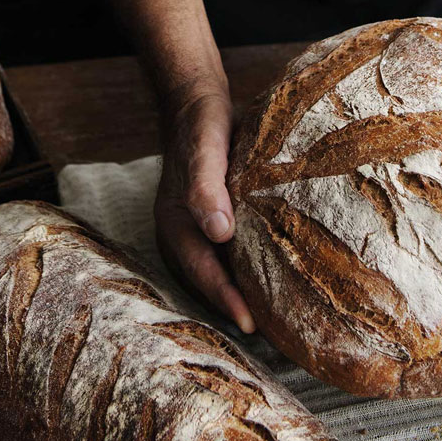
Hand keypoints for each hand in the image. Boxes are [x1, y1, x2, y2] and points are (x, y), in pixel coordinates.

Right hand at [154, 86, 255, 332]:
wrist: (195, 106)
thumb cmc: (202, 127)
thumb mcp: (205, 150)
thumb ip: (206, 189)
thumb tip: (219, 232)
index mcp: (174, 225)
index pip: (202, 272)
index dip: (226, 300)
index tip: (251, 325)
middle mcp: (178, 235)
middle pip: (204, 283)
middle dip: (231, 308)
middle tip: (268, 334)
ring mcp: (189, 232)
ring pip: (210, 275)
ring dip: (234, 296)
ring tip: (266, 318)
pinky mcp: (205, 226)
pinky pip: (218, 260)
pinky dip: (236, 275)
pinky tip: (261, 281)